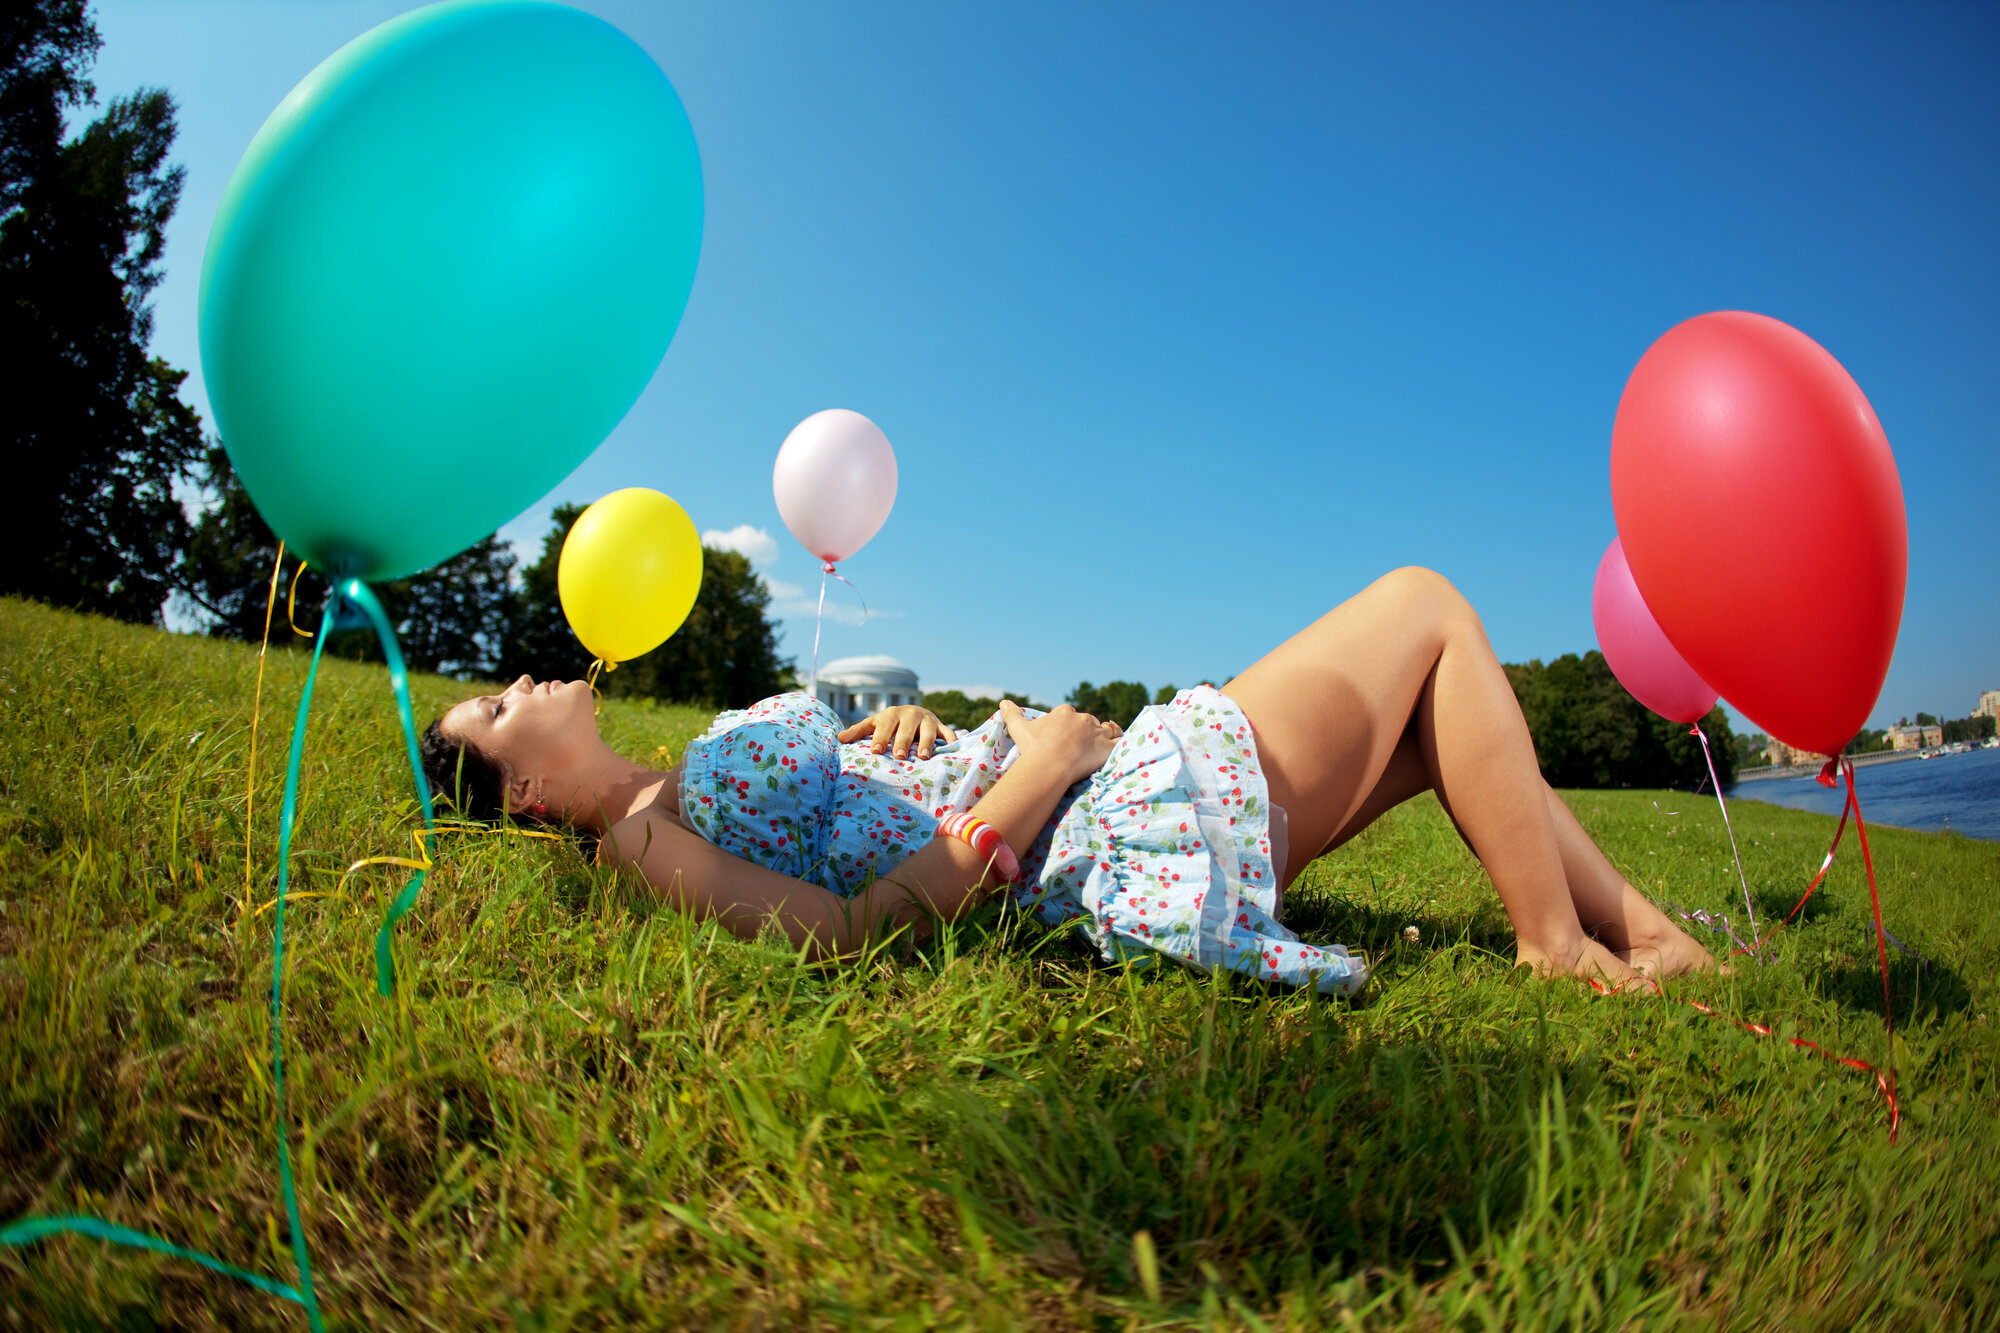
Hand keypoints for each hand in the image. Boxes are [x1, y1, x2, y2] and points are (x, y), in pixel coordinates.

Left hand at [838, 705, 957, 758]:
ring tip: (923, 757)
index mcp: (892, 715)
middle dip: (903, 741)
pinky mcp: (941, 727)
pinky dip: (951, 741)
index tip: (875, 751)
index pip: (885, 726)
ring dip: (927, 743)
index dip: (880, 738)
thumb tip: (839, 739)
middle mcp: (911, 715)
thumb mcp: (875, 724)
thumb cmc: (891, 724)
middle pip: (907, 729)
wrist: (915, 713)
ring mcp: (928, 720)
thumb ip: (858, 731)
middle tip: (899, 756)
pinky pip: (948, 733)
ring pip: (929, 731)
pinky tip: (952, 750)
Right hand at [999, 700, 1121, 786]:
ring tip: (1104, 743)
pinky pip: (1121, 743)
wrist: (1049, 765)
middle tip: (1080, 746)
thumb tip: (1003, 702)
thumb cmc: (1033, 748)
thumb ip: (1012, 714)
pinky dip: (1123, 744)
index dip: (1067, 724)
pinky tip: (1124, 747)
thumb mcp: (1019, 729)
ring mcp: (1097, 733)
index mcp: (1064, 713)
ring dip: (1106, 734)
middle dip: (1085, 731)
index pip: (1068, 713)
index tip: (1063, 735)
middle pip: (1088, 721)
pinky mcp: (1108, 747)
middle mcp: (1082, 719)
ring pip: (1107, 729)